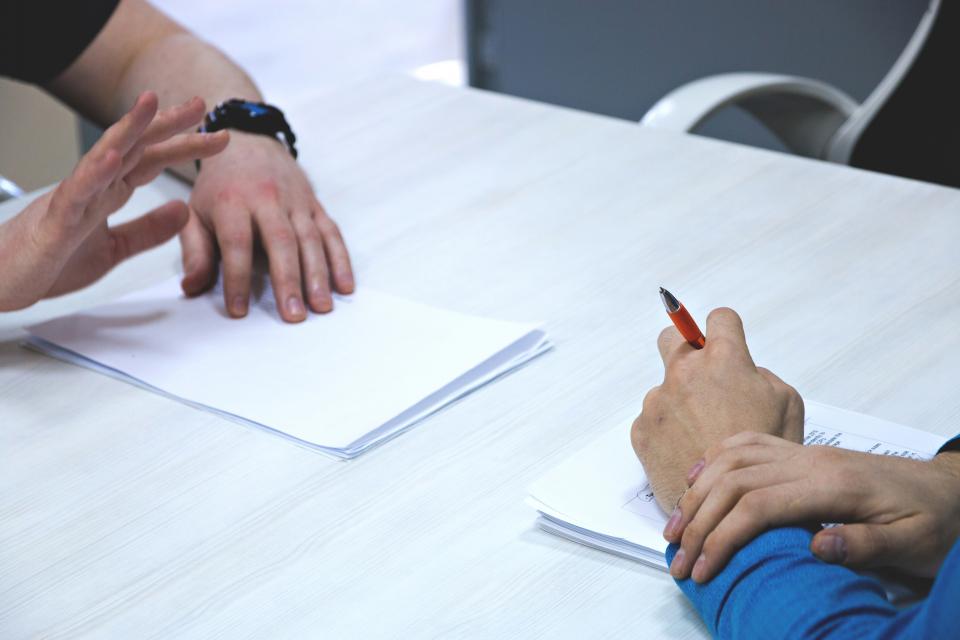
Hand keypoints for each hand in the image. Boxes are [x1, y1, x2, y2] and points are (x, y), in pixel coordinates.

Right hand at [0, 92, 227, 310]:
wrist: (3, 282)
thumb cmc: (49, 262)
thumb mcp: (114, 248)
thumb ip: (147, 230)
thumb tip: (184, 210)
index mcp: (108, 193)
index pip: (152, 160)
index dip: (184, 146)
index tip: (219, 135)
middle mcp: (92, 187)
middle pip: (135, 148)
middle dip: (167, 124)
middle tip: (201, 104)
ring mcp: (73, 199)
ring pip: (104, 156)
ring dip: (128, 128)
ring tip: (152, 103)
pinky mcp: (55, 220)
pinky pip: (76, 193)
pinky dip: (95, 173)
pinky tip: (114, 157)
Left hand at [181, 131, 354, 322]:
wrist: (249, 143)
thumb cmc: (219, 187)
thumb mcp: (195, 213)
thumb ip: (194, 251)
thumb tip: (191, 288)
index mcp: (231, 200)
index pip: (236, 243)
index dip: (237, 277)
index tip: (239, 311)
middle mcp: (267, 199)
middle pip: (281, 242)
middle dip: (289, 280)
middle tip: (293, 315)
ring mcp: (296, 202)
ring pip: (311, 239)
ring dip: (319, 274)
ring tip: (322, 306)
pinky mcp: (315, 205)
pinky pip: (331, 233)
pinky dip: (341, 260)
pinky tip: (345, 286)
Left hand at [630, 307, 803, 512]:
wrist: (732, 508)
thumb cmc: (765, 459)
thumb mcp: (787, 405)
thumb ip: (761, 376)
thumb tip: (743, 369)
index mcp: (724, 361)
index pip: (719, 320)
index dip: (725, 329)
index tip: (724, 339)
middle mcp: (685, 374)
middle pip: (672, 339)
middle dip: (685, 350)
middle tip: (701, 376)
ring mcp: (658, 402)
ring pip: (664, 388)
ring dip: (679, 404)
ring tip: (702, 438)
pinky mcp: (641, 430)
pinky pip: (652, 421)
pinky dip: (666, 433)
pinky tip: (687, 454)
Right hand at [665, 434, 959, 582]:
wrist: (949, 490)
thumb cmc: (933, 521)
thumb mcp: (913, 543)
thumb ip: (866, 546)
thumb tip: (815, 547)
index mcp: (833, 485)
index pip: (758, 504)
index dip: (722, 537)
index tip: (701, 570)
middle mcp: (810, 461)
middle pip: (734, 481)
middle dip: (697, 521)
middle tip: (676, 558)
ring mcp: (803, 453)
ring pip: (733, 459)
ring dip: (698, 492)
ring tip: (674, 527)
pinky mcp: (801, 453)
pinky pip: (747, 445)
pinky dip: (714, 460)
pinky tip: (698, 481)